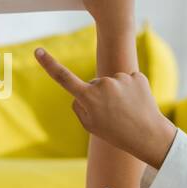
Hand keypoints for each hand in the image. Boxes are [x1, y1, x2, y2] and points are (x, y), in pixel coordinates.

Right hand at [33, 53, 175, 167]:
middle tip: (112, 115)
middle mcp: (103, 84)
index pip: (63, 78)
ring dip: (116, 94)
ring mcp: (121, 79)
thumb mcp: (90, 126)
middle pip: (94, 85)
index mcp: (88, 97)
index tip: (38, 51)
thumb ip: (79, 106)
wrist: (148, 136)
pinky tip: (136, 104)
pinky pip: (127, 81)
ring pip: (112, 83)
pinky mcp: (137, 76)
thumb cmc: (116, 134)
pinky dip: (131, 90)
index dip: (49, 64)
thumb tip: (78, 93)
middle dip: (99, 96)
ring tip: (126, 111)